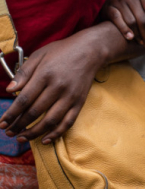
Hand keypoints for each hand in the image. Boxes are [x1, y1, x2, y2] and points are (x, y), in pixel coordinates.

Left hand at [0, 29, 105, 144]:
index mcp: (46, 74)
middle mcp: (58, 87)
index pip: (24, 100)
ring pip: (50, 121)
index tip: (2, 122)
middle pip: (35, 112)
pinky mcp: (80, 101)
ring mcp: (70, 95)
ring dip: (34, 133)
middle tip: (8, 132)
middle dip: (18, 125)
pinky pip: (68, 122)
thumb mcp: (40, 54)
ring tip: (21, 138)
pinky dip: (56, 133)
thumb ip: (24, 72)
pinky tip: (45, 139)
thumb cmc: (63, 50)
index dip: (11, 114)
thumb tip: (10, 90)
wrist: (91, 49)